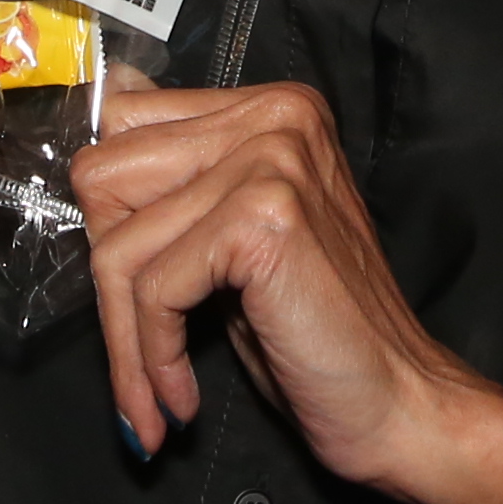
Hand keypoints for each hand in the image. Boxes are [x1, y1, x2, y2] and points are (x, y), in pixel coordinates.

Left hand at [71, 78, 501, 501]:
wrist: (399, 403)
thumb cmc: (314, 332)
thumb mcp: (229, 242)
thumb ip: (175, 181)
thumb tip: (104, 100)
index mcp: (268, 109)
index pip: (119, 125)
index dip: (109, 220)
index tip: (127, 291)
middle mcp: (275, 118)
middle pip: (103, 177)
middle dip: (108, 278)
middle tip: (140, 346)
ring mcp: (273, 161)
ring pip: (119, 245)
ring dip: (125, 341)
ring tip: (153, 395)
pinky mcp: (266, 219)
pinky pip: (154, 290)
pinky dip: (153, 358)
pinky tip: (181, 397)